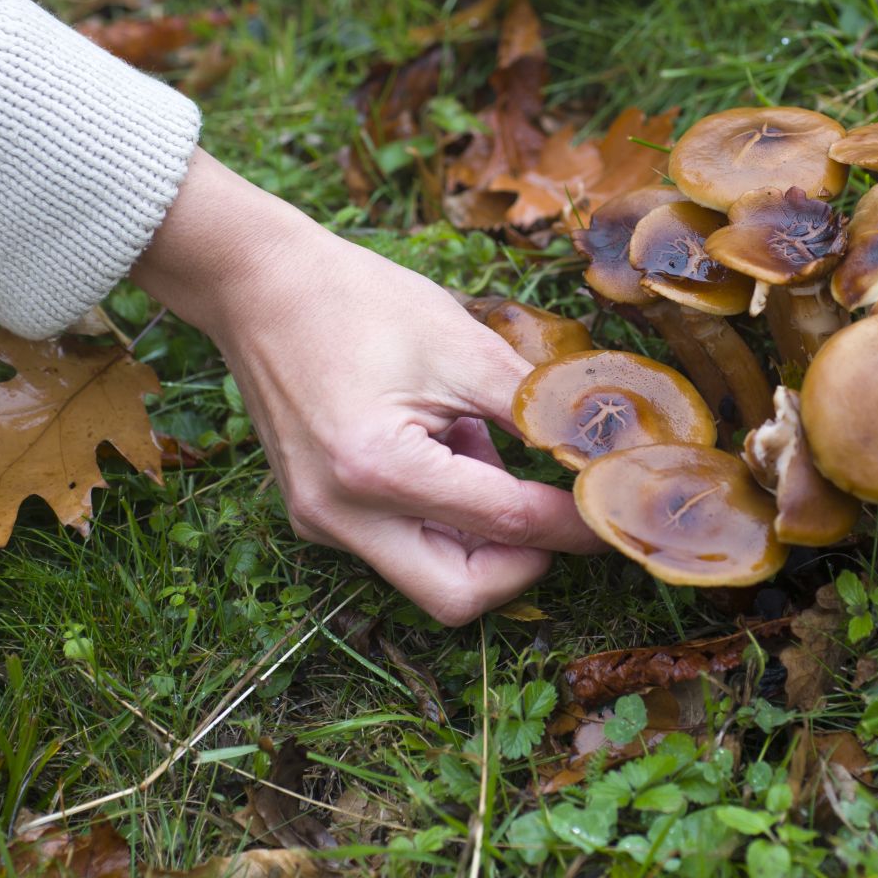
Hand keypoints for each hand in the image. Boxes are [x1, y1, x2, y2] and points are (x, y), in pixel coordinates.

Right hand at [132, 150, 600, 623]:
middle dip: (522, 563)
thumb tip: (602, 454)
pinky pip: (396, 545)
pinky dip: (439, 516)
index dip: (574, 520)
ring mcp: (320, 521)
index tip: (618, 509)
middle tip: (561, 512)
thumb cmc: (359, 301)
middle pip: (458, 594)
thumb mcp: (464, 346)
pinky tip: (440, 446)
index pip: (506, 524)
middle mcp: (340, 514)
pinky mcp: (314, 514)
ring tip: (479, 446)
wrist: (259, 284)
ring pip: (427, 576)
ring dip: (479, 535)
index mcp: (379, 468)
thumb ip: (536, 410)